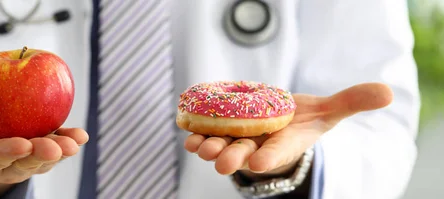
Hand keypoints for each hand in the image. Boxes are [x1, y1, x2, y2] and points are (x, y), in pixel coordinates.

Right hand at [0, 100, 88, 197]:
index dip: (6, 152)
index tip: (19, 145)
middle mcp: (8, 160)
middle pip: (25, 161)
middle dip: (39, 156)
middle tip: (51, 148)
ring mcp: (28, 156)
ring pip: (44, 157)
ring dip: (60, 151)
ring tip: (73, 143)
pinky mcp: (43, 146)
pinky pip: (58, 145)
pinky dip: (70, 140)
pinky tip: (82, 135)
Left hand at [184, 82, 392, 176]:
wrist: (277, 125)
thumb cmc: (302, 121)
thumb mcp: (328, 111)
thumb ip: (352, 102)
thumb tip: (387, 92)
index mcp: (286, 143)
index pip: (279, 152)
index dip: (270, 156)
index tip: (258, 162)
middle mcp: (260, 146)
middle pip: (245, 154)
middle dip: (234, 157)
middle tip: (222, 161)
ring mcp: (239, 141)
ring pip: (223, 147)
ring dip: (211, 148)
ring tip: (201, 148)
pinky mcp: (222, 132)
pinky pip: (208, 135)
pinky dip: (198, 136)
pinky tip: (189, 136)